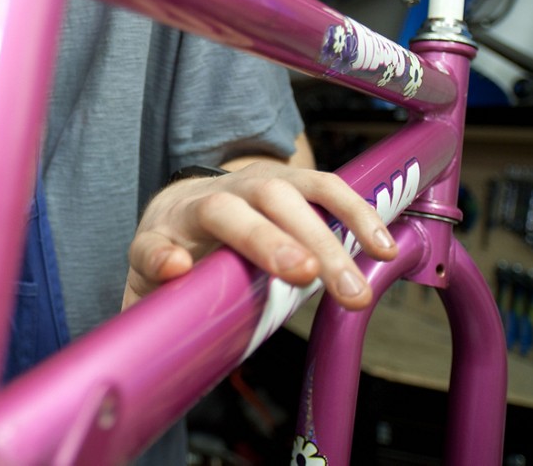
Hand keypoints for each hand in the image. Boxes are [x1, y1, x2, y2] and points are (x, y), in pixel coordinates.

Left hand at [122, 160, 396, 310]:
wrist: (190, 199)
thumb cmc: (176, 249)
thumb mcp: (151, 286)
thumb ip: (153, 315)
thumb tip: (157, 353)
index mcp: (163, 232)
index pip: (151, 245)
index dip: (160, 257)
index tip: (175, 268)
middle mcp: (204, 200)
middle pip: (226, 210)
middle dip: (264, 241)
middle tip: (304, 277)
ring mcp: (247, 184)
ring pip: (283, 195)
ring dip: (322, 236)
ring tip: (352, 288)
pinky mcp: (288, 180)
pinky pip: (323, 188)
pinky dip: (354, 213)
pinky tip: (381, 247)